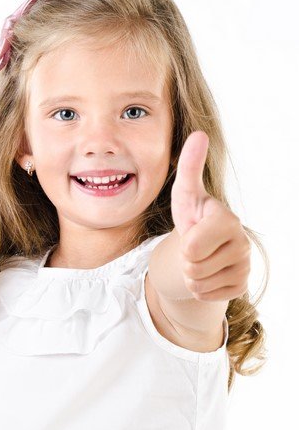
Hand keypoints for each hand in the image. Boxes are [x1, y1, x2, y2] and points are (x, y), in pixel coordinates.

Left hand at [170, 131, 250, 301]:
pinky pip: (206, 295)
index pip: (191, 247)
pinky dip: (200, 288)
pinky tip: (207, 272)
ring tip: (199, 258)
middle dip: (185, 260)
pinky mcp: (241, 285)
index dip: (184, 243)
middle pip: (192, 267)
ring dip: (190, 275)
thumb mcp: (185, 194)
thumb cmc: (192, 217)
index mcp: (227, 220)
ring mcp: (244, 266)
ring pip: (198, 283)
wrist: (201, 247)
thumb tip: (199, 134)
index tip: (193, 230)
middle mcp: (241, 242)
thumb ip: (190, 166)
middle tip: (193, 247)